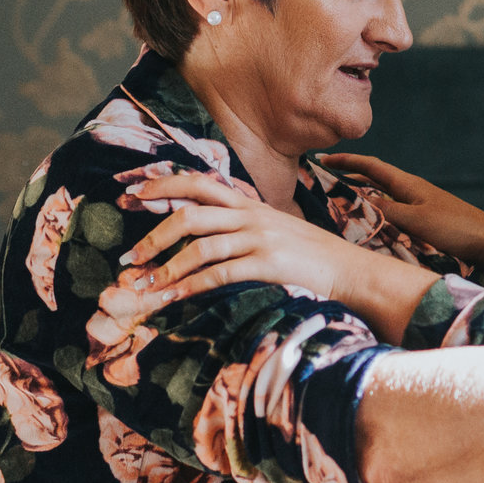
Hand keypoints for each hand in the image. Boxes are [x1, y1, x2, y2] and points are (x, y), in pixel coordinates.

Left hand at [117, 173, 433, 342]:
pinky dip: (190, 287)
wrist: (355, 273)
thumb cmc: (315, 260)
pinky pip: (219, 273)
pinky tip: (173, 299)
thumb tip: (213, 237)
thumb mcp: (280, 232)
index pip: (201, 183)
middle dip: (153, 234)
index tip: (133, 194)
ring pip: (199, 245)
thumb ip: (248, 228)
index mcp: (252, 205)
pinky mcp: (268, 264)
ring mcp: (260, 238)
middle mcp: (253, 216)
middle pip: (191, 214)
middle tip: (129, 257)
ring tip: (143, 287)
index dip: (164, 185)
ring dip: (165, 268)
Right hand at [317, 153, 483, 289]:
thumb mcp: (414, 220)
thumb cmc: (454, 228)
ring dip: (362, 194)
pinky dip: (377, 210)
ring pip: (384, 194)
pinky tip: (373, 221)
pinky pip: (393, 209)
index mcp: (408, 184)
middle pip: (375, 178)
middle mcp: (412, 190)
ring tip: (341, 199)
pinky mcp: (427, 218)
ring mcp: (420, 203)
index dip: (347, 162)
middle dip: (350, 176)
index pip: (371, 166)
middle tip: (325, 179)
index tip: (323, 159)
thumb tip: (363, 202)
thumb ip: (387, 211)